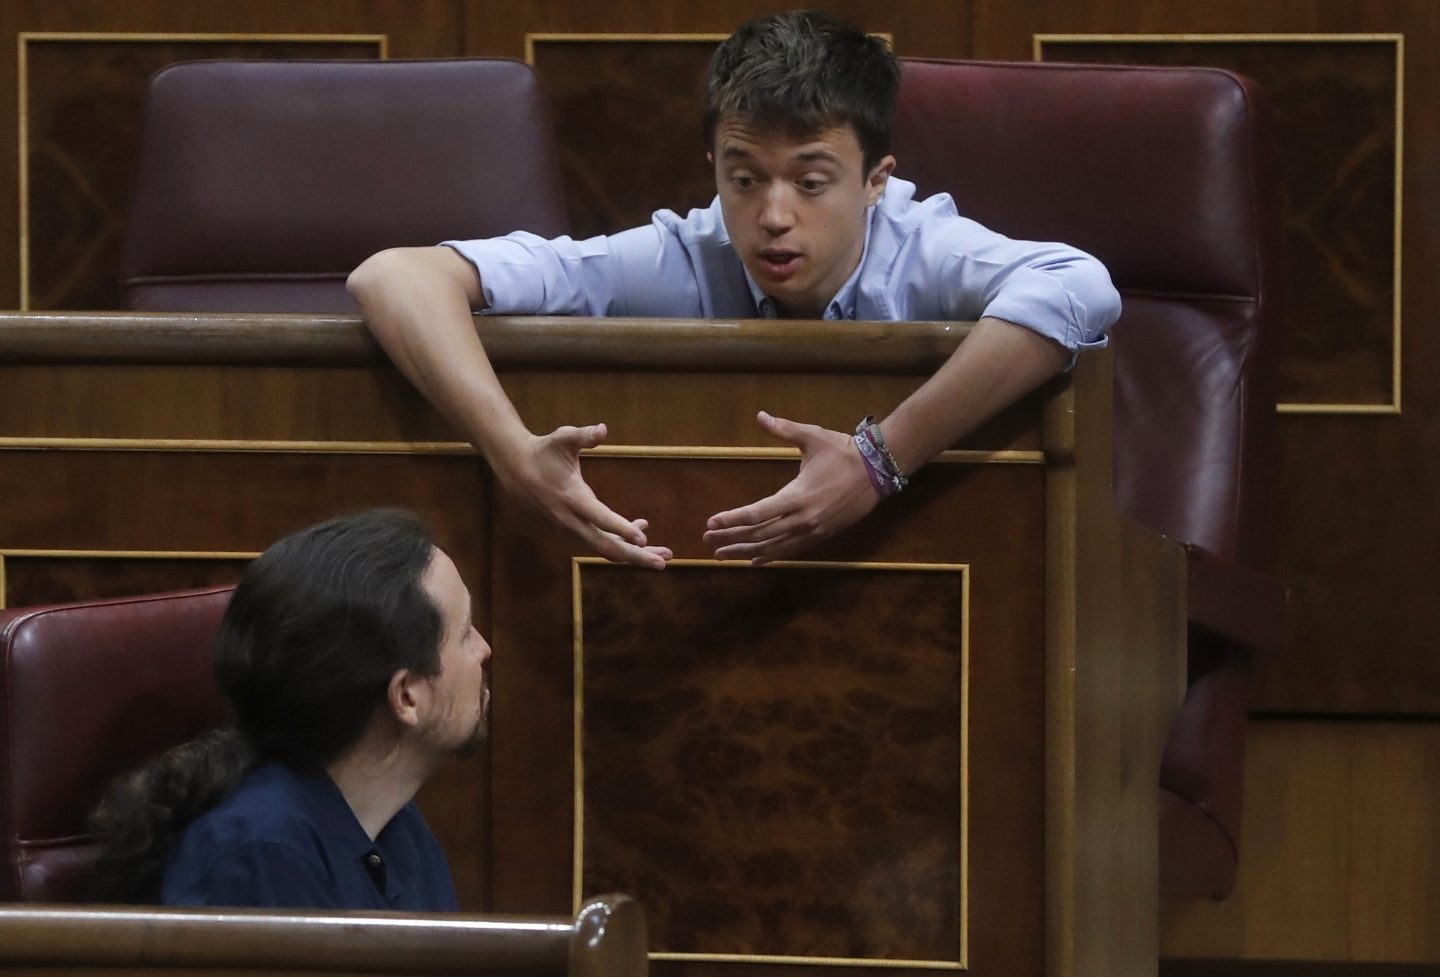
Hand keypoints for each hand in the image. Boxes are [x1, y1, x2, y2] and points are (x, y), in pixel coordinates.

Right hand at [492, 422, 671, 568]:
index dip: (621, 529)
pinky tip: (642, 529)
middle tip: (663, 562)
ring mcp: (571, 528)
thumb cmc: (544, 451)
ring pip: (605, 549)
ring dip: (634, 554)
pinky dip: (621, 541)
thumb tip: (603, 429)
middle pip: (606, 547)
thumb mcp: (563, 438)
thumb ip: (583, 435)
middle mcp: (571, 519)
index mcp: (572, 497)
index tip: (644, 538)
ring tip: (663, 555)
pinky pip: (600, 542)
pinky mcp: (572, 530)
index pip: (600, 519)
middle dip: (636, 556)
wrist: (516, 469)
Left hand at [703, 411, 877, 564]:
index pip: (756, 514)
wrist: (877, 472)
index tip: (711, 523)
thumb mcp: (813, 437)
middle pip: (759, 535)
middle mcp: (802, 519)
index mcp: (797, 496)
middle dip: (731, 539)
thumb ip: (784, 429)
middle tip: (707, 542)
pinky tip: (755, 560)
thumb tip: (761, 416)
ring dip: (745, 551)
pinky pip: (791, 551)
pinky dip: (771, 555)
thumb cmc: (843, 452)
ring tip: (722, 555)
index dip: (731, 520)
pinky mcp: (821, 536)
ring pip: (773, 547)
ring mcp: (812, 531)